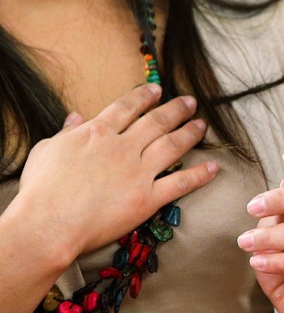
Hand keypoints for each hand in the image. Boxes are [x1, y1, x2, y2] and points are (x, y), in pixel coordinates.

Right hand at [12, 83, 216, 258]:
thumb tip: (75, 117)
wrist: (49, 223)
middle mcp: (122, 148)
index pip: (126, 108)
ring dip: (190, 133)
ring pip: (172, 146)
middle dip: (175, 109)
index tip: (157, 90)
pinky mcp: (148, 198)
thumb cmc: (41, 190)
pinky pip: (180, 183)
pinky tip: (214, 167)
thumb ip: (66, 133)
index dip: (144, 96)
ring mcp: (138, 172)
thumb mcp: (46, 151)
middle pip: (156, 122)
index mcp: (97, 133)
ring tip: (202, 124)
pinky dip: (200, 175)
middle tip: (190, 102)